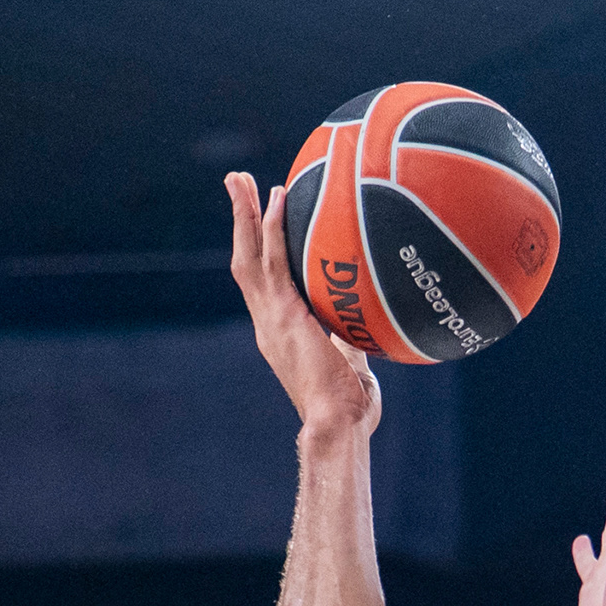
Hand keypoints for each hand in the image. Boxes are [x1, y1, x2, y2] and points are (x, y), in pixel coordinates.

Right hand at [227, 171, 380, 439]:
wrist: (337, 427)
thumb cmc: (350, 411)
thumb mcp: (352, 367)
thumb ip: (351, 343)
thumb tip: (368, 325)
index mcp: (279, 332)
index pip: (264, 282)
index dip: (259, 250)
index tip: (262, 220)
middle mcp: (267, 322)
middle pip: (245, 260)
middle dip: (239, 220)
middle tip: (237, 183)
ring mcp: (272, 318)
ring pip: (249, 255)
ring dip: (244, 214)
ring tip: (240, 179)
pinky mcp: (285, 315)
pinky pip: (273, 263)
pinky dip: (270, 229)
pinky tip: (274, 200)